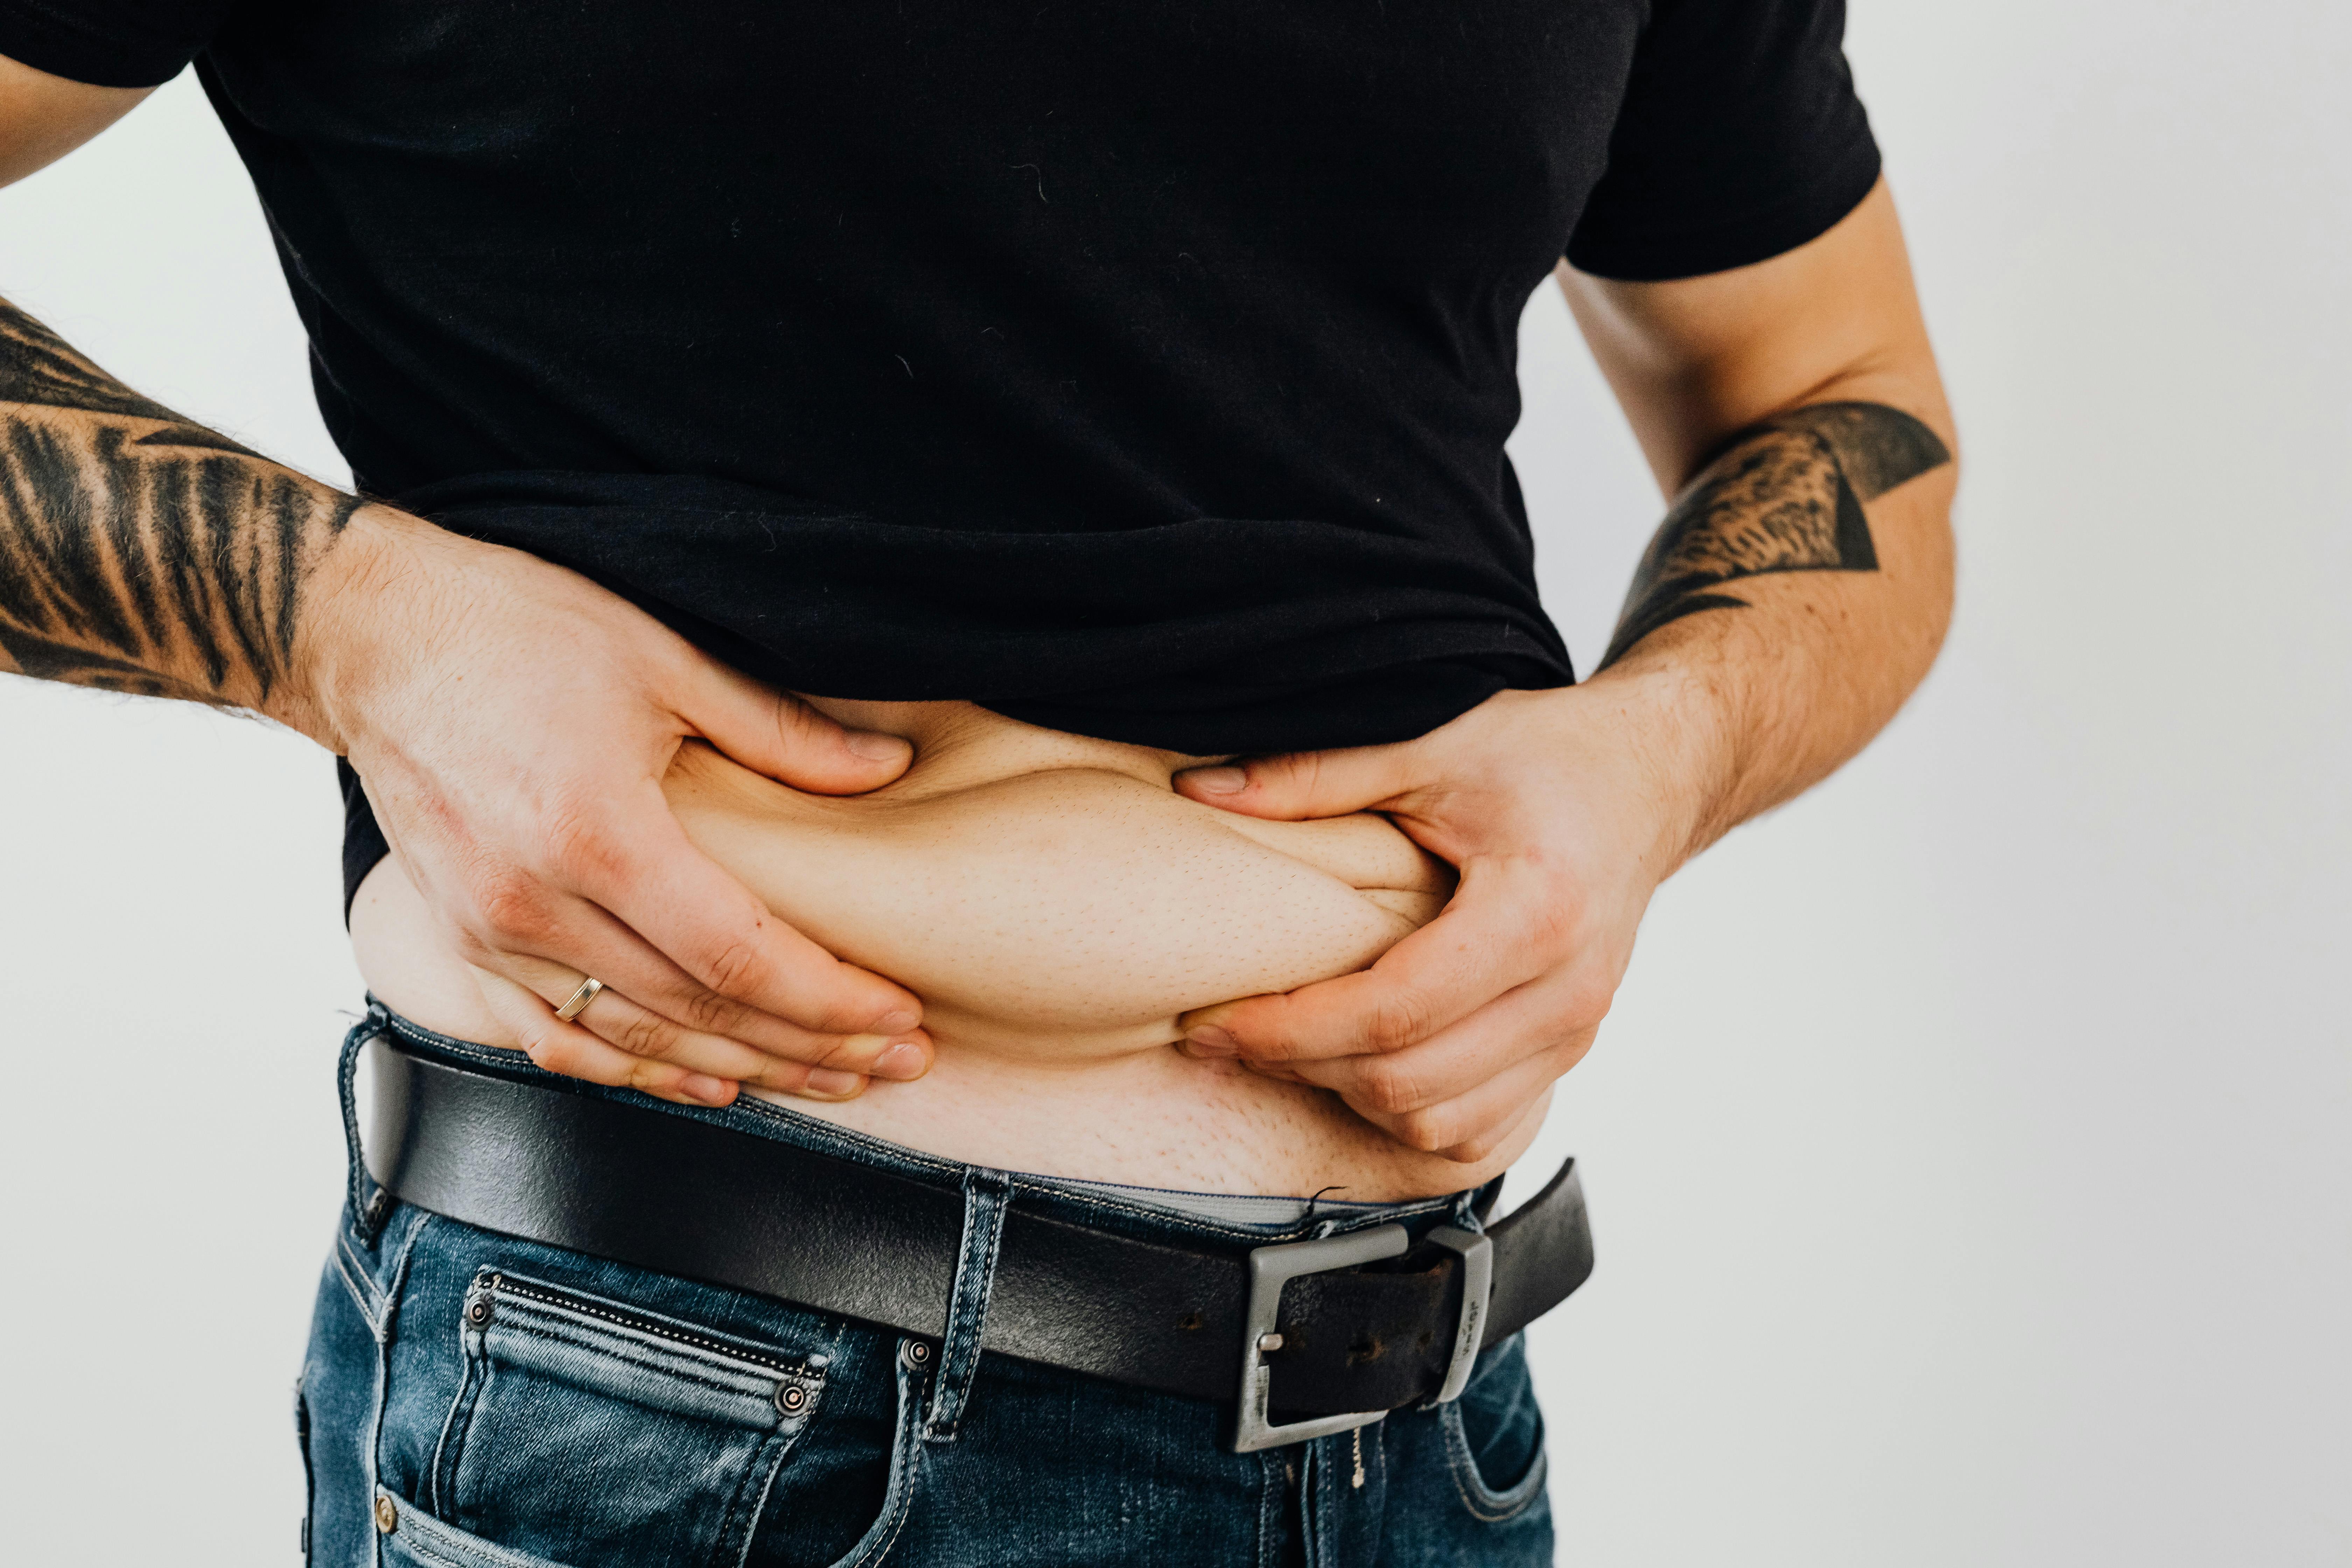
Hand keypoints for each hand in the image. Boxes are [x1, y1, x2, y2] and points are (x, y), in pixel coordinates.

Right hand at [298, 507, 934, 1105]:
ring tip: (828, 1083)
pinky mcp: (460, 942)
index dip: (830, 1000)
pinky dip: (634, 1072)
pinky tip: (703, 1085)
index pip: (740, 957)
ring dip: (740, 1072)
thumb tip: (888, 768)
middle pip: (700, 1012)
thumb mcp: (665, 660)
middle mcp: (537, 903)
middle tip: (895, 1066)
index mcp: (599, 834)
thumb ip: (781, 733)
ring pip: (636, 1040)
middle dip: (810, 1048)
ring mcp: (490, 933)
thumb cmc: (518, 631)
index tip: (902, 1017)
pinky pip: (555, 1040)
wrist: (374, 636)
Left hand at [1172, 678, 1714, 1161]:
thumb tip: (1200, 790)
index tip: (1216, 1020)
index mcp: (1534, 913)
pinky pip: (1482, 1129)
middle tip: (1224, 1037)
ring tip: (1286, 1050)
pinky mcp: (1572, 1048)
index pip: (1392, 1013)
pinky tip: (1361, 1070)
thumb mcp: (1431, 744)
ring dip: (1350, 1100)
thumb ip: (1315, 775)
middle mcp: (1566, 990)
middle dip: (1301, 1069)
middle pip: (1410, 1082)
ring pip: (1442, 1124)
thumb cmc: (1550, 755)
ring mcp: (1576, 1030)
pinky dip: (1411, 1117)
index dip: (1290, 1030)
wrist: (1650, 777)